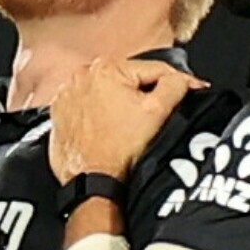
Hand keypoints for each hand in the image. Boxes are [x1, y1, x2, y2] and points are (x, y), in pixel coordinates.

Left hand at [49, 59, 206, 183]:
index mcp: (106, 68)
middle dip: (144, 94)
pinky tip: (108, 130)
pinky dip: (99, 114)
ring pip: (108, 93)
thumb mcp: (157, 112)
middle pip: (128, 80)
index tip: (189, 91)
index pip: (153, 69)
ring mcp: (67, 95)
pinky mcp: (60, 113)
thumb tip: (182, 78)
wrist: (92, 181)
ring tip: (128, 127)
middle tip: (154, 116)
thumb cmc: (118, 150)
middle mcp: (81, 76)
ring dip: (120, 103)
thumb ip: (175, 85)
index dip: (176, 82)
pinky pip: (88, 106)